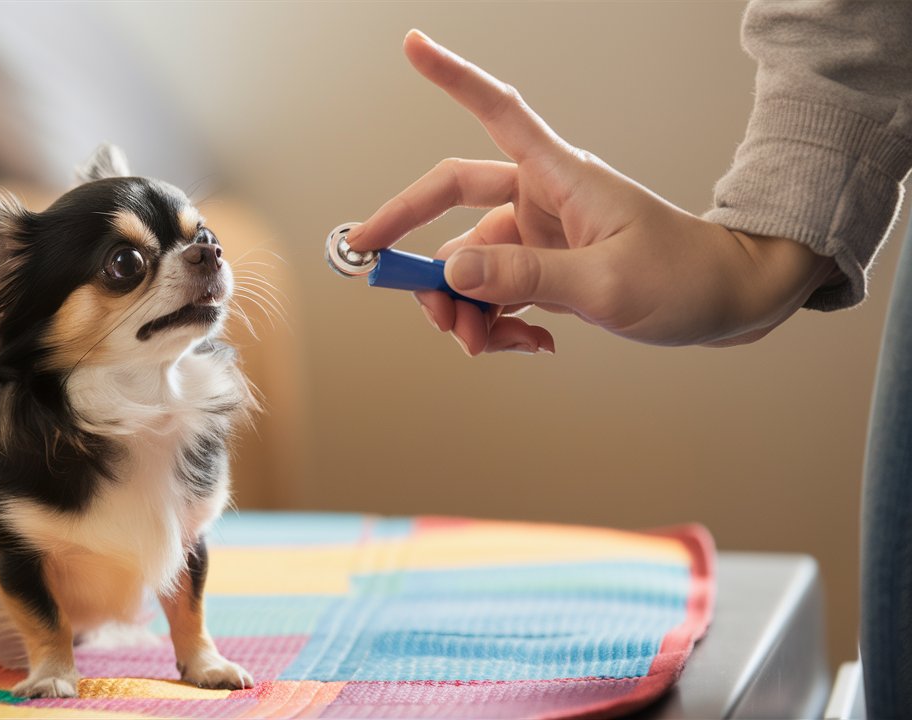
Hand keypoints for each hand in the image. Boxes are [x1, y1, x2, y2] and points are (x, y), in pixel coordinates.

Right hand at [346, 30, 836, 353]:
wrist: (731, 304)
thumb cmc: (686, 279)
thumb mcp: (606, 284)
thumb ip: (526, 277)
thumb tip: (452, 271)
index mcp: (559, 178)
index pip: (497, 112)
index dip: (452, 77)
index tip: (412, 44)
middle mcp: (540, 200)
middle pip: (451, 206)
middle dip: (420, 254)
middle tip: (391, 287)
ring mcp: (539, 237)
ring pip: (469, 266)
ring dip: (464, 310)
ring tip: (484, 346)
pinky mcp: (545, 270)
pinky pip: (495, 293)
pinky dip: (495, 323)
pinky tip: (524, 344)